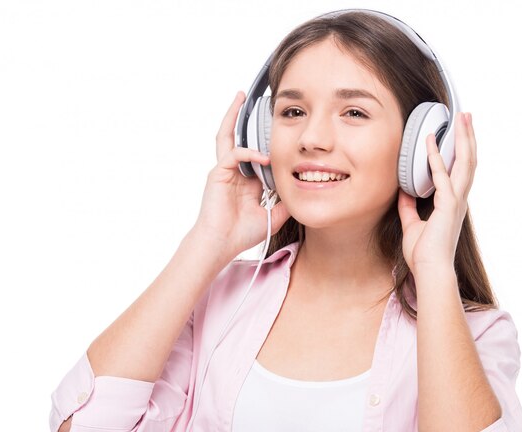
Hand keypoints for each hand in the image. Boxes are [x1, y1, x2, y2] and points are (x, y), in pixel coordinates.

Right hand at [193, 91, 290, 255]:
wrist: (221, 244)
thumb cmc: (241, 233)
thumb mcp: (273, 216)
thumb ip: (285, 203)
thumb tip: (303, 193)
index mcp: (246, 180)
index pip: (257, 152)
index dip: (267, 140)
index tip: (279, 127)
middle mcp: (234, 171)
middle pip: (237, 137)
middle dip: (242, 117)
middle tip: (250, 98)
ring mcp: (224, 171)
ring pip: (228, 136)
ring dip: (234, 117)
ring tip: (240, 98)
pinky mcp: (218, 174)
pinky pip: (233, 154)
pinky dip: (248, 152)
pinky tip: (263, 156)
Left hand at [397, 111, 476, 275]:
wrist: (430, 270)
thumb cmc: (424, 253)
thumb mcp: (412, 224)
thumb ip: (408, 207)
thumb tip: (403, 192)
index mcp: (452, 203)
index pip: (460, 171)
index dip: (460, 150)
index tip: (457, 133)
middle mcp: (459, 199)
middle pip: (468, 160)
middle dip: (468, 136)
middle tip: (466, 116)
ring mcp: (456, 200)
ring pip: (464, 162)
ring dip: (462, 138)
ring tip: (461, 118)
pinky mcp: (448, 205)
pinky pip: (442, 175)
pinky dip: (435, 157)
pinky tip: (429, 141)